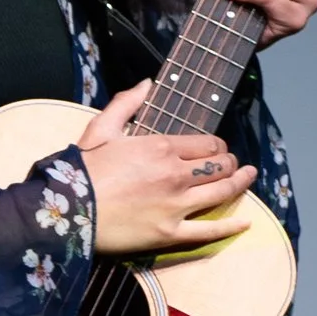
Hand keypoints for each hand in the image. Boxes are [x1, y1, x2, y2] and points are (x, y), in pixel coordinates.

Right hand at [80, 82, 256, 254]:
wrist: (68, 213)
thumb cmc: (82, 171)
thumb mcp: (100, 128)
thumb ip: (127, 102)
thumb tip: (148, 82)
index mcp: (161, 147)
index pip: (207, 144)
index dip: (217, 146)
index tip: (217, 150)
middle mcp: (175, 175)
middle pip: (218, 165)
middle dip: (230, 162)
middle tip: (232, 164)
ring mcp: (176, 205)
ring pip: (222, 191)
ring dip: (239, 182)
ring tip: (248, 177)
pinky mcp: (171, 233)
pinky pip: (210, 231)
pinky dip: (231, 226)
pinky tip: (246, 221)